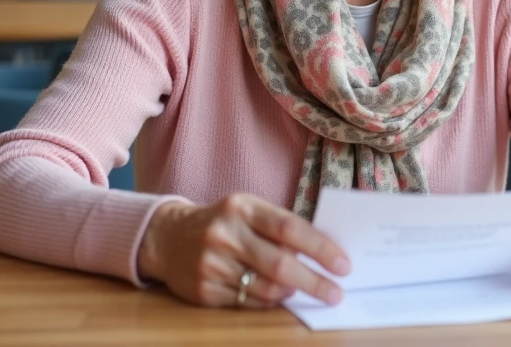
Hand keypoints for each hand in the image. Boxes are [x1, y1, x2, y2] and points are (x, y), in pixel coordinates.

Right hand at [136, 194, 350, 308]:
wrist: (167, 238)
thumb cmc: (223, 223)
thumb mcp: (248, 210)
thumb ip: (280, 226)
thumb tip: (324, 251)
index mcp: (242, 208)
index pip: (290, 228)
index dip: (320, 248)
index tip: (343, 265)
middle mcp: (225, 235)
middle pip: (280, 264)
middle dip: (314, 282)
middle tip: (336, 293)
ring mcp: (212, 264)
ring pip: (266, 289)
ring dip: (290, 292)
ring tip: (301, 289)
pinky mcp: (203, 290)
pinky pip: (248, 302)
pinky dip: (267, 302)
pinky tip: (275, 295)